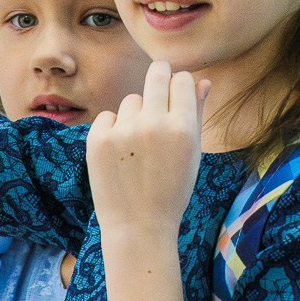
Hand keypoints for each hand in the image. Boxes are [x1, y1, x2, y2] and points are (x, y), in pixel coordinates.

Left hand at [87, 61, 209, 239]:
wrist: (138, 227)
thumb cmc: (172, 191)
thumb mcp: (192, 154)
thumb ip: (197, 114)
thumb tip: (202, 81)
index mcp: (182, 128)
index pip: (182, 79)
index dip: (180, 84)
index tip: (177, 95)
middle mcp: (153, 124)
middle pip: (156, 73)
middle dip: (160, 77)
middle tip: (158, 94)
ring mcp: (123, 131)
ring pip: (132, 100)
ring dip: (136, 114)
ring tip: (139, 146)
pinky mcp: (97, 139)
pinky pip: (109, 116)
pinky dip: (114, 130)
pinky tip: (120, 155)